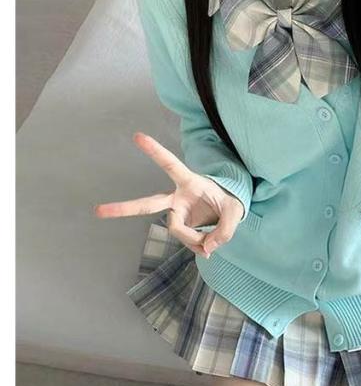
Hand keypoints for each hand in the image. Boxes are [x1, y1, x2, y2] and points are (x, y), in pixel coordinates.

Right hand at [94, 132, 244, 257]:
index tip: (137, 136)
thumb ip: (225, 231)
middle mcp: (177, 197)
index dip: (156, 151)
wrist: (229, 210)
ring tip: (211, 241)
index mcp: (190, 182)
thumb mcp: (236, 212)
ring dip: (195, 239)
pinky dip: (197, 246)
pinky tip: (206, 246)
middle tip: (98, 211)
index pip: (171, 165)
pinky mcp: (180, 226)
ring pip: (177, 231)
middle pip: (148, 204)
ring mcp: (177, 213)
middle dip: (123, 208)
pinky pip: (185, 241)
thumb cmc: (230, 202)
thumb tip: (206, 249)